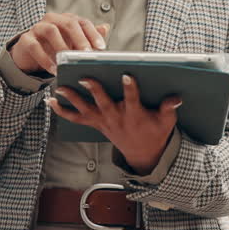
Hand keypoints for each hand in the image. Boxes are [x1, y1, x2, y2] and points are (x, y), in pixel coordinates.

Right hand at [11, 13, 109, 74]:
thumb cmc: (53, 48)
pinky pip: (35, 47)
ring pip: (51, 31)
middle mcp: (52, 19)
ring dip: (61, 47)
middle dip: (80, 39)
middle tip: (86, 54)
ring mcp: (37, 27)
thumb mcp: (71, 44)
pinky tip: (53, 69)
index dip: (93, 34)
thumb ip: (88, 37)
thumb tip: (105, 27)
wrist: (27, 55)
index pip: (82, 22)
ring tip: (67, 62)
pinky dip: (45, 59)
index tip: (101, 48)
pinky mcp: (25, 39)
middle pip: (69, 24)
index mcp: (66, 19)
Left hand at [47, 74, 180, 174]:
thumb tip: (177, 97)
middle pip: (104, 103)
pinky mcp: (96, 124)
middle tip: (85, 77)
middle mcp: (116, 118)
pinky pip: (77, 119)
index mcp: (135, 115)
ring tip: (59, 87)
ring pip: (86, 110)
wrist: (143, 154)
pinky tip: (51, 101)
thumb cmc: (155, 132)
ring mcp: (104, 122)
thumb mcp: (167, 122)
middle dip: (94, 91)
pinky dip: (63, 111)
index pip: (132, 100)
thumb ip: (169, 108)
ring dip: (72, 99)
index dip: (130, 88)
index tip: (126, 74)